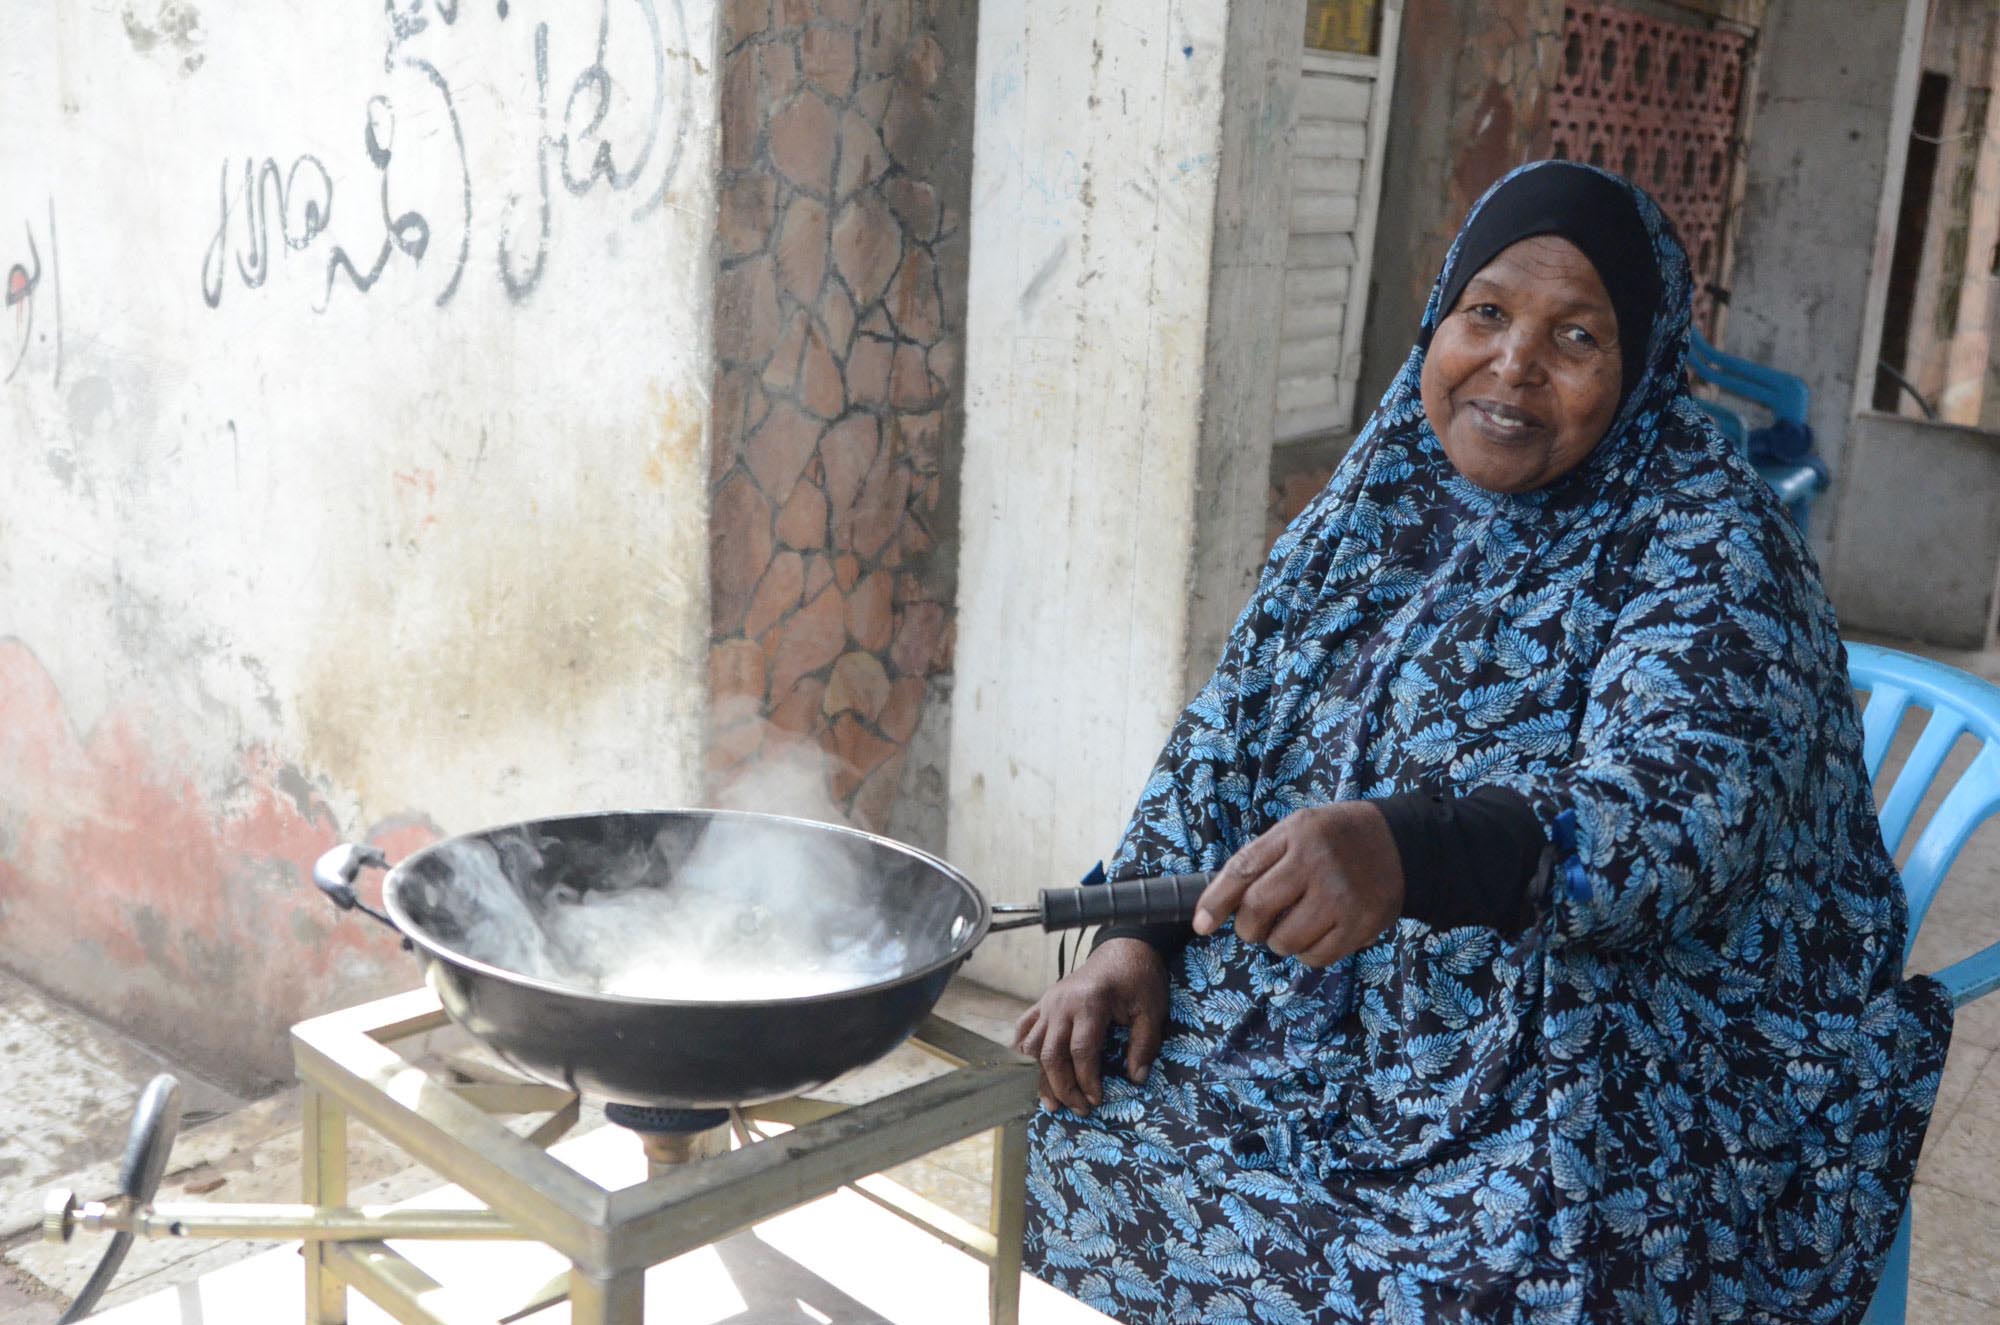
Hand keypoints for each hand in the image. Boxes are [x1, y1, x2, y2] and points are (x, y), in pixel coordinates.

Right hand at [1011, 938, 1168, 1114]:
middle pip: (1051, 1054)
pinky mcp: (1045, 1001)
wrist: (1124, 948)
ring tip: (1055, 1099)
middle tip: (1079, 1109)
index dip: (1087, 1082)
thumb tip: (1136, 1079)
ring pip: (1033, 1046)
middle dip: (1063, 1088)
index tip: (1096, 1101)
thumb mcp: (1152, 1010)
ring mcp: (1050, 1001)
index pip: (1081, 1052)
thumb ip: (1145, 1044)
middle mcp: (1063, 1003)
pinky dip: (1025, 1049)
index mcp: (1090, 1003)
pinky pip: (1025, 1028)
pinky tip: (1034, 1068)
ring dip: (1042, 1075)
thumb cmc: (1140, 978)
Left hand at [1192, 802, 1403, 965]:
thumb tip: (1221, 907)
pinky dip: (1307, 953)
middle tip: (1255, 926)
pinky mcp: (1360, 924)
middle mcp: (1316, 863)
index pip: (1242, 870)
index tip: (1201, 924)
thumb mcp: (1296, 830)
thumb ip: (1261, 860)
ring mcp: (1340, 896)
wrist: (1398, 843)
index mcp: (1295, 834)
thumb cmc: (1333, 839)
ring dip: (1279, 941)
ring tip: (1293, 925)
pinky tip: (1316, 934)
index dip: (1215, 902)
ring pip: (1284, 940)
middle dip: (1248, 927)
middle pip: (1258, 910)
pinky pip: (1316, 957)